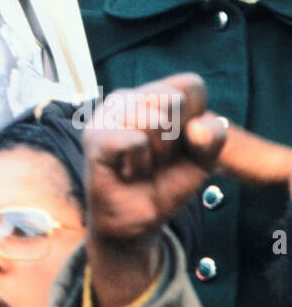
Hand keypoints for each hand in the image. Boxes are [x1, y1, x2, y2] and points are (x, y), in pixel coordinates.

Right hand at [83, 75, 227, 306]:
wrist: (137, 222)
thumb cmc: (165, 182)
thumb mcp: (202, 160)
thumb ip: (213, 138)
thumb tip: (197, 128)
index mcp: (151, 93)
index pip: (191, 84)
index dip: (196, 120)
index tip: (180, 144)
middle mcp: (126, 96)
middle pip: (173, 100)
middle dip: (175, 140)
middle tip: (156, 159)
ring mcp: (107, 114)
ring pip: (154, 120)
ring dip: (156, 156)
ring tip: (140, 166)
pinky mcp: (95, 137)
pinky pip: (135, 140)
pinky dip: (140, 164)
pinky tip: (126, 172)